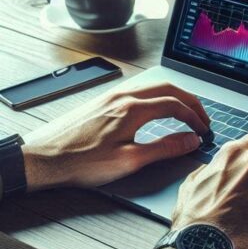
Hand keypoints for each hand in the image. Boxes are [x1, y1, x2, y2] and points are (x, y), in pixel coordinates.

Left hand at [21, 83, 209, 190]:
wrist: (42, 158)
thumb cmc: (80, 162)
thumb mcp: (129, 161)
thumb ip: (164, 148)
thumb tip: (190, 140)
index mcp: (133, 109)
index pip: (176, 105)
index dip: (195, 118)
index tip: (203, 130)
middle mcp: (123, 97)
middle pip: (168, 89)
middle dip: (190, 102)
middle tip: (202, 117)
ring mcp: (112, 97)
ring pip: (153, 87)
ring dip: (174, 97)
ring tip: (185, 112)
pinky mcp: (102, 102)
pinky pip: (138, 90)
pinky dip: (157, 96)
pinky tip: (156, 108)